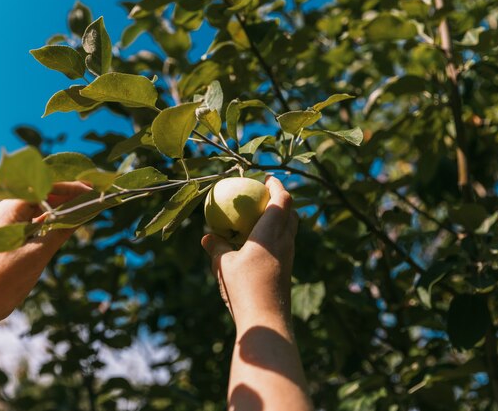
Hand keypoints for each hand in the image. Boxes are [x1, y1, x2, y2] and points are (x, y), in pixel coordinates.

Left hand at [0, 181, 91, 319]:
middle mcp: (10, 210)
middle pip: (45, 194)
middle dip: (69, 194)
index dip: (70, 187)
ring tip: (89, 204)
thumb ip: (63, 229)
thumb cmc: (6, 276)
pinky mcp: (17, 236)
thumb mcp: (39, 252)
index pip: (45, 187)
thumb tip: (86, 211)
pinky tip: (74, 220)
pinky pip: (41, 221)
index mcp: (10, 207)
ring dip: (65, 206)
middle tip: (95, 194)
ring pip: (44, 207)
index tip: (92, 189)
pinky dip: (57, 220)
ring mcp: (13, 223)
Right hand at [202, 177, 312, 410]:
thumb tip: (207, 236)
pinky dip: (275, 235)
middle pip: (291, 213)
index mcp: (271, 233)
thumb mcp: (223, 265)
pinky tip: (258, 244)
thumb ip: (217, 247)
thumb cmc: (244, 288)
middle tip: (263, 196)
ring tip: (260, 217)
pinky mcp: (287, 270)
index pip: (282, 200)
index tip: (266, 178)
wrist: (267, 320)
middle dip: (279, 200)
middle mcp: (285, 241)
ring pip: (290, 229)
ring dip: (279, 218)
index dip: (276, 186)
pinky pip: (284, 243)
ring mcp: (289, 256)